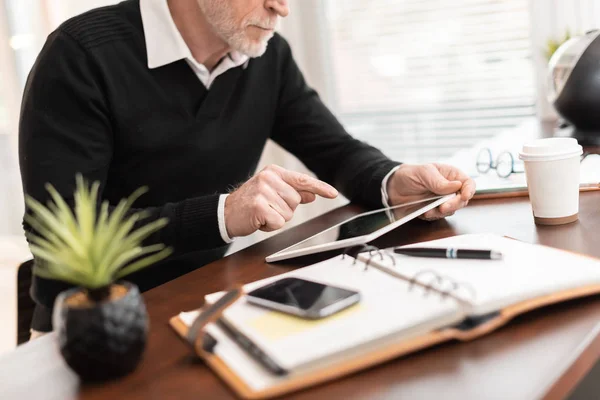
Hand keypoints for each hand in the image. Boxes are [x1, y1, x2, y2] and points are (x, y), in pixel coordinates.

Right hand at [224, 165, 338, 237]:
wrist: (226, 213)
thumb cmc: (250, 203)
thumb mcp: (272, 192)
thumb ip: (293, 192)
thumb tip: (312, 193)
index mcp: (274, 172)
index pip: (302, 180)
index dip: (320, 187)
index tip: (333, 194)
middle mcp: (269, 178)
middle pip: (296, 201)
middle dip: (284, 210)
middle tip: (267, 208)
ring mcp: (263, 191)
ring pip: (288, 213)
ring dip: (277, 218)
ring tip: (262, 213)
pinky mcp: (258, 205)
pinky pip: (278, 222)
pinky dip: (270, 226)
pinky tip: (259, 220)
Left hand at [387, 163, 475, 220]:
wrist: (393, 187)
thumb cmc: (409, 174)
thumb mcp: (424, 172)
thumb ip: (439, 181)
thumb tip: (456, 186)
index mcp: (451, 175)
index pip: (468, 183)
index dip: (469, 190)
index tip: (464, 196)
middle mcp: (449, 189)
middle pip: (462, 200)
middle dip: (454, 204)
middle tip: (443, 207)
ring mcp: (442, 201)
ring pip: (452, 210)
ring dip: (441, 212)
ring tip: (428, 209)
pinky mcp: (434, 210)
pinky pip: (439, 217)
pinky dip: (433, 216)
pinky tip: (425, 212)